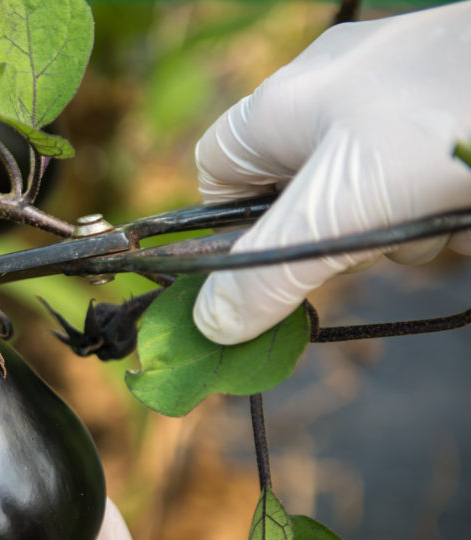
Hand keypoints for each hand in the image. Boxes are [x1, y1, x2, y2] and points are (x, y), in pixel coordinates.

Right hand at [193, 2, 470, 344]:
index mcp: (283, 103)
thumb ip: (267, 273)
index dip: (229, 224)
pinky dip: (443, 215)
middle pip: (300, 198)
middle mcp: (335, 97)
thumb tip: (211, 325)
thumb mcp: (337, 211)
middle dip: (337, 237)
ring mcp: (400, 110)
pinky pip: (424, 193)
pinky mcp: (447, 130)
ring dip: (400, 233)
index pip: (218, 170)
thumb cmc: (439, 124)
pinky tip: (467, 208)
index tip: (261, 267)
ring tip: (438, 216)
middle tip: (364, 245)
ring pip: (369, 204)